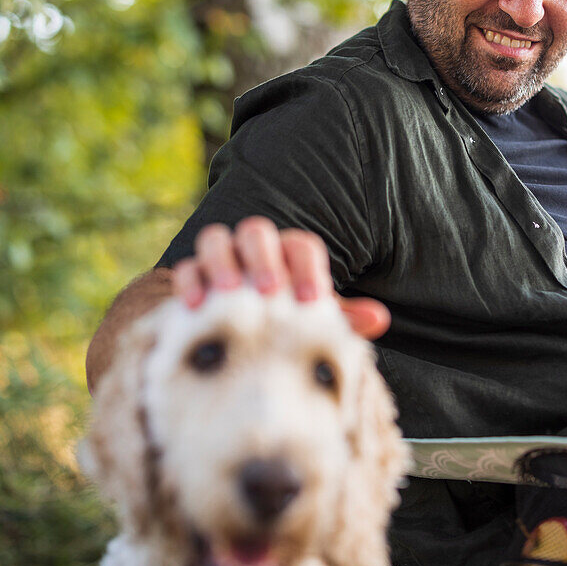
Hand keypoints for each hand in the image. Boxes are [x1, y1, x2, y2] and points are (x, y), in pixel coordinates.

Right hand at [171, 218, 390, 340]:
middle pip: (256, 231)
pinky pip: (187, 268)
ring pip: (215, 239)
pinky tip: (196, 307)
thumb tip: (379, 318)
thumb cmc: (290, 323)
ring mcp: (222, 258)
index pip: (302, 246)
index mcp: (291, 254)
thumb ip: (344, 319)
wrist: (248, 334)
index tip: (312, 300)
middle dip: (263, 257)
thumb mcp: (317, 322)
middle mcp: (256, 248)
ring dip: (222, 262)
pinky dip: (190, 282)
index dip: (308, 268)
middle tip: (270, 290)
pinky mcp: (194, 276)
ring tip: (228, 293)